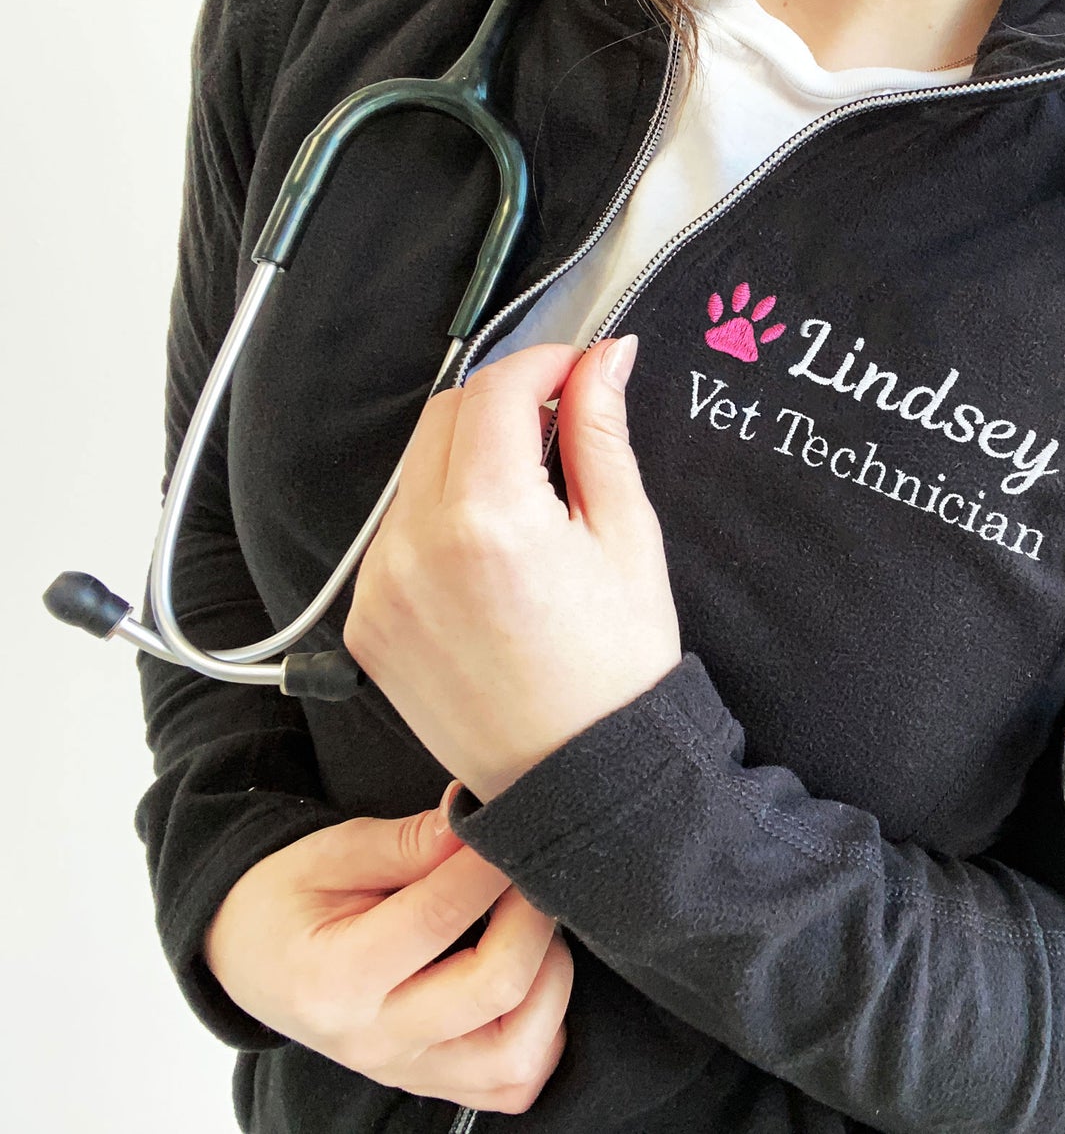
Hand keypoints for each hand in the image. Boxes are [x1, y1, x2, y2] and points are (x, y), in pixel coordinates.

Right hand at [204, 784, 573, 1112]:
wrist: (250, 956)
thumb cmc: (289, 898)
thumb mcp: (331, 851)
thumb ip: (409, 841)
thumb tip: (474, 818)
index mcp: (336, 978)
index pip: (439, 917)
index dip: (488, 863)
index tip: (509, 821)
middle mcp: (375, 1040)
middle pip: (493, 988)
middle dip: (531, 916)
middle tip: (528, 870)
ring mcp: (407, 1072)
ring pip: (516, 1055)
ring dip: (548, 982)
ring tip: (531, 927)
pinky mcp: (432, 1084)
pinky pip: (512, 1082)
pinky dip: (541, 1031)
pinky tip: (530, 980)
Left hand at [343, 335, 682, 801]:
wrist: (578, 777)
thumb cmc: (617, 668)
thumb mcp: (628, 537)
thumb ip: (602, 433)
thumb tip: (604, 358)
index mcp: (489, 522)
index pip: (496, 389)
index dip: (543, 362)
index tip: (576, 370)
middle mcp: (416, 548)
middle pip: (445, 415)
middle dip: (504, 402)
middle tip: (559, 428)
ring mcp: (380, 586)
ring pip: (415, 470)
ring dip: (468, 457)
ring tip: (528, 501)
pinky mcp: (366, 619)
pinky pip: (396, 531)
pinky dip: (439, 516)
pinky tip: (490, 552)